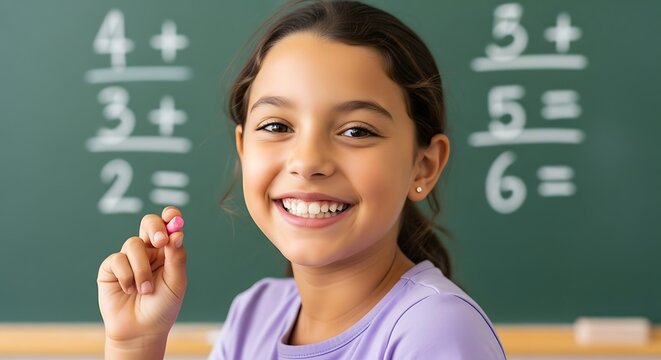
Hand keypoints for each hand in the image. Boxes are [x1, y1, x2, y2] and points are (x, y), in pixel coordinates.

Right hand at [97, 206, 186, 348]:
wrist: (141, 330)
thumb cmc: (163, 306)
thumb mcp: (176, 282)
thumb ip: (176, 257)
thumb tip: (177, 233)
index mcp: (167, 251)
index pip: (169, 226)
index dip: (170, 216)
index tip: (173, 216)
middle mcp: (149, 250)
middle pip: (148, 223)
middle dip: (154, 228)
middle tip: (160, 241)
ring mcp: (129, 257)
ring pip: (133, 244)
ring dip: (142, 269)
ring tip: (145, 289)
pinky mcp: (111, 267)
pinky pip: (118, 260)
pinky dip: (127, 276)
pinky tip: (129, 290)